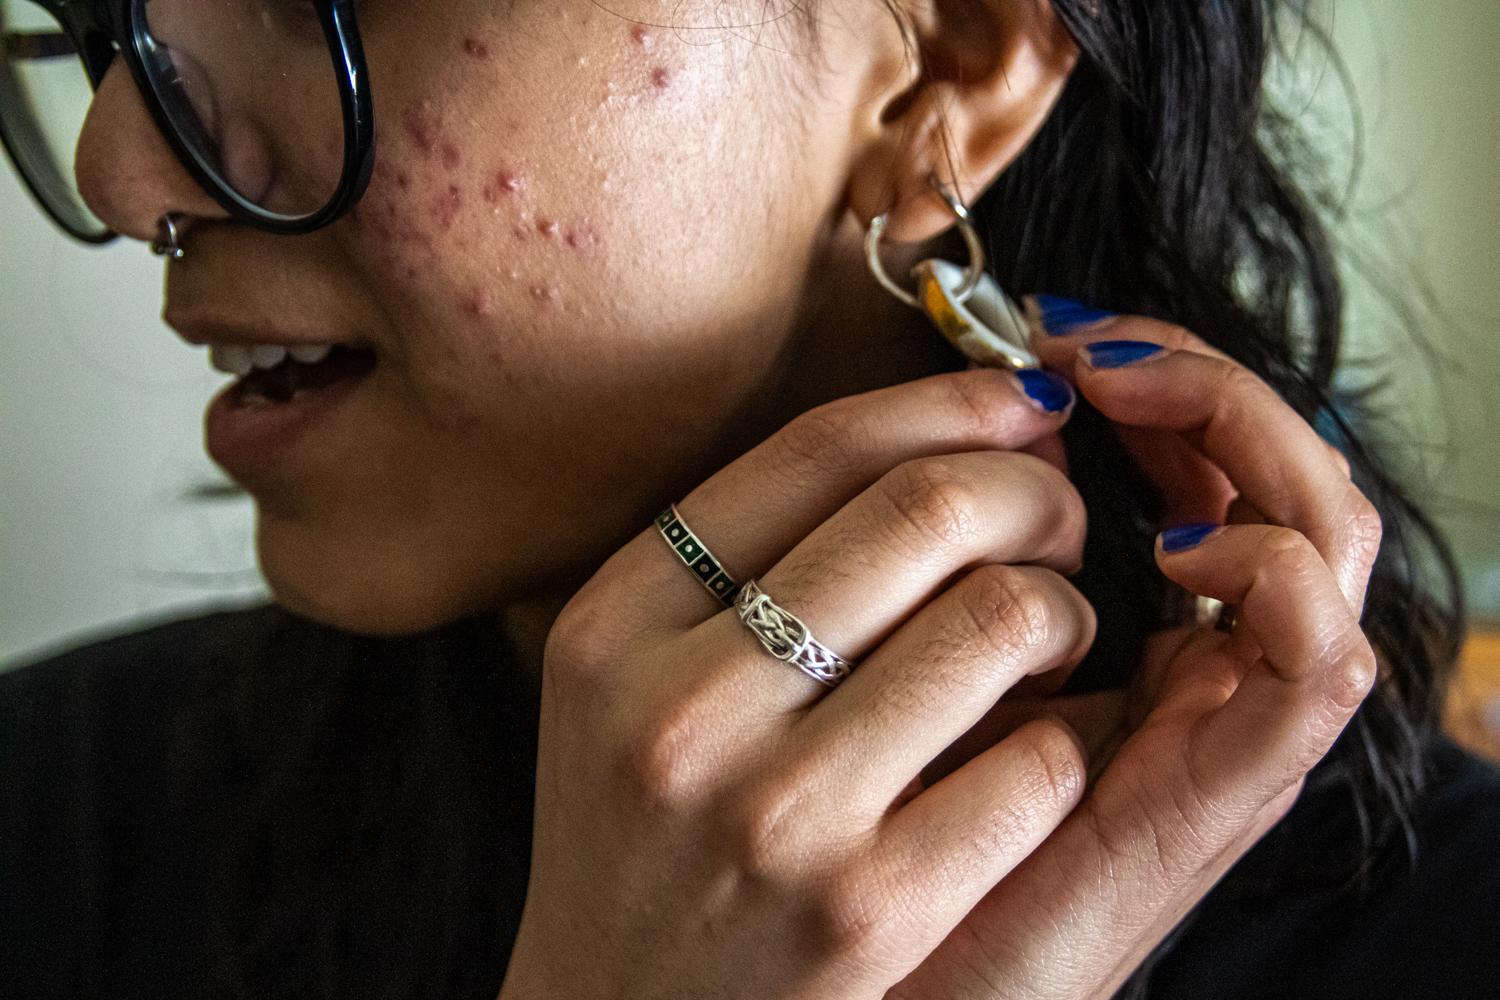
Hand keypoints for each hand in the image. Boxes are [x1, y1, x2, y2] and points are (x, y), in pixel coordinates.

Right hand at [501, 368, 1097, 998]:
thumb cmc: (646, 841)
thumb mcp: (631, 685)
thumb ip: (743, 564)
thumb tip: (947, 433)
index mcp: (615, 624)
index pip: (817, 451)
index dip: (948, 401)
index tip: (1020, 401)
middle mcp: (678, 707)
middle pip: (924, 511)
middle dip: (1034, 491)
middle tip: (1061, 517)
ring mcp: (773, 814)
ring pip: (1001, 617)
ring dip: (1066, 609)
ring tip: (1054, 638)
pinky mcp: (866, 911)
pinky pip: (1038, 762)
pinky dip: (1070, 735)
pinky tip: (1046, 744)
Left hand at [890, 313, 1380, 998]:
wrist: (896, 983)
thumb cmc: (880, 817)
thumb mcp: (903, 654)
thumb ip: (943, 560)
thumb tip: (958, 424)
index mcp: (1142, 623)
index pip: (1212, 462)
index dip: (1163, 373)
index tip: (1058, 331)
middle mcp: (1204, 660)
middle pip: (1278, 474)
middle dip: (1198, 378)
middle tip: (1091, 342)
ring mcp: (1228, 721)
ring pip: (1324, 535)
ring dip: (1245, 431)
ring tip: (1126, 392)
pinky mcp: (1227, 788)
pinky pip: (1315, 658)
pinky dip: (1274, 572)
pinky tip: (1176, 544)